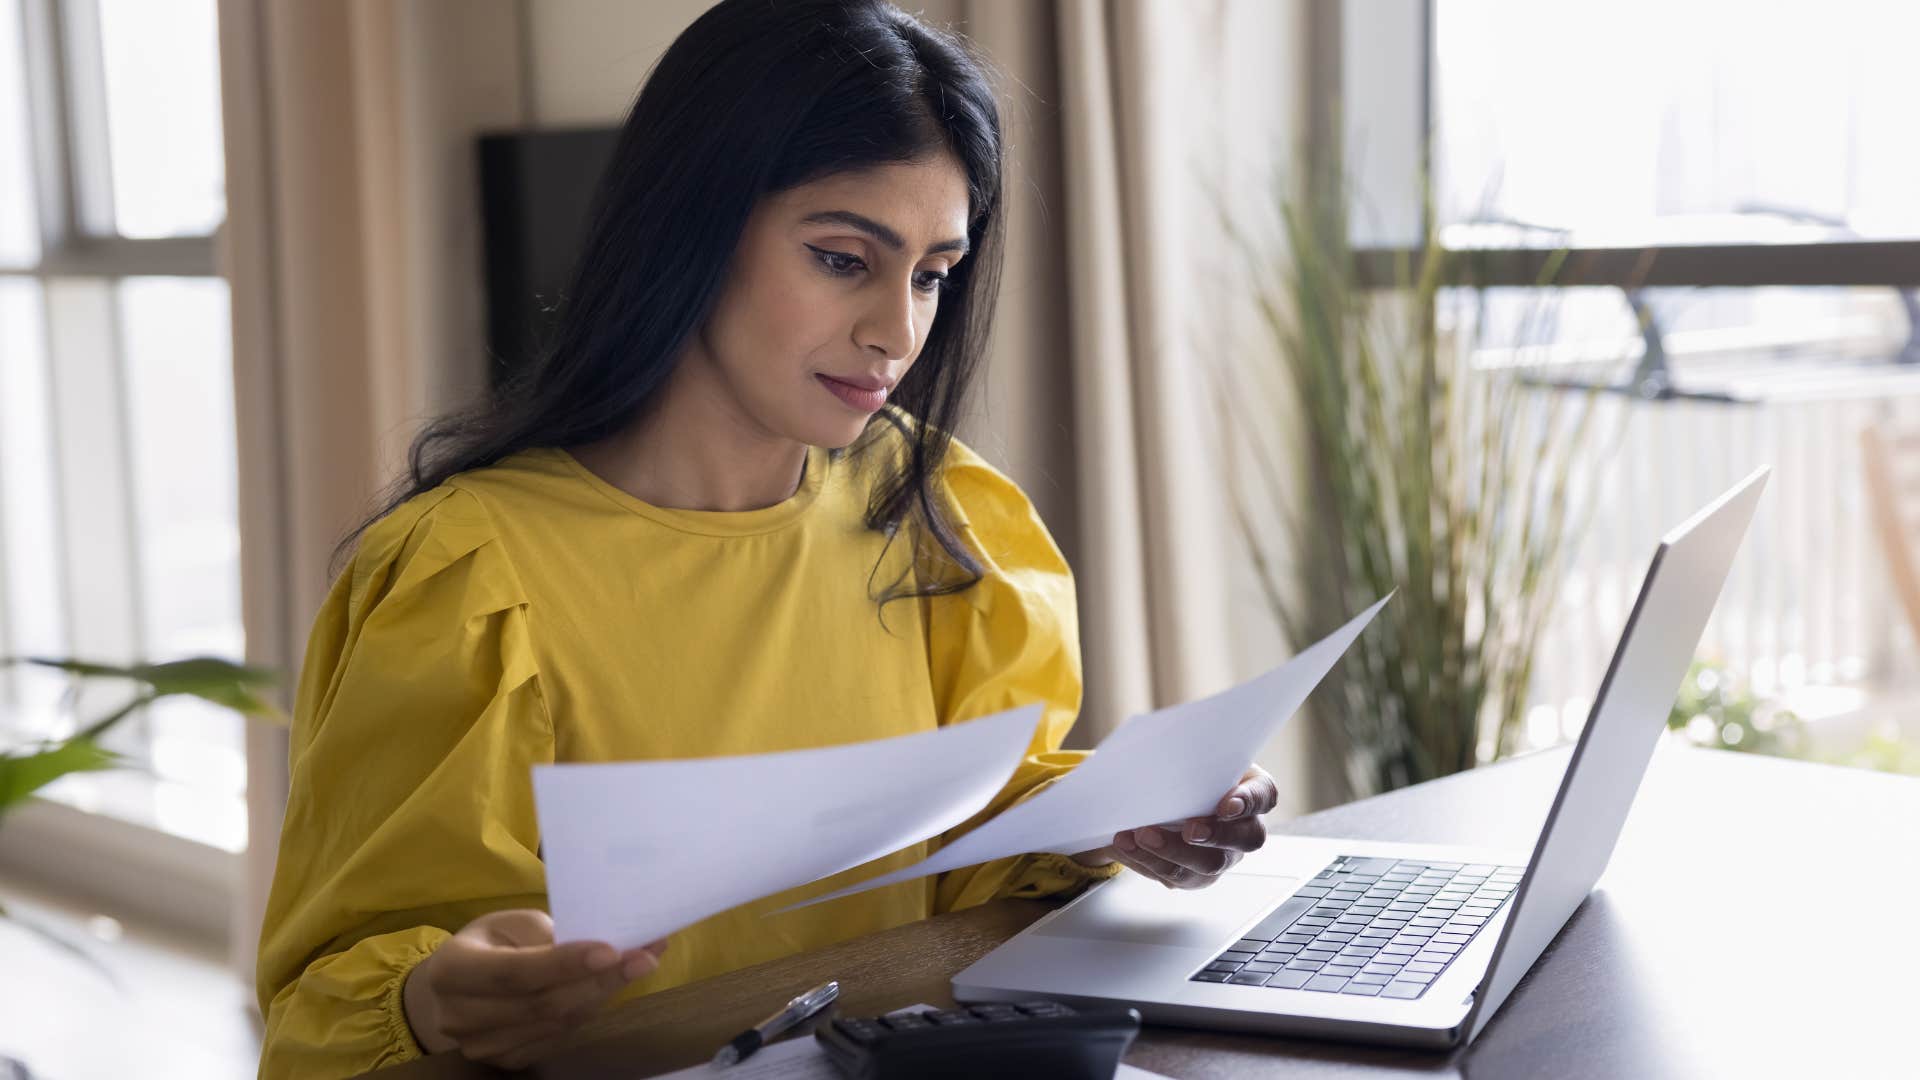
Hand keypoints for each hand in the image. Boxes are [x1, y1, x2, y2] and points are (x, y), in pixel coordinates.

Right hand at [401, 908, 667, 1068]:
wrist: (456, 990)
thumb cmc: (489, 944)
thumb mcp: (507, 923)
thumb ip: (543, 935)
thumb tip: (602, 942)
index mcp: (451, 970)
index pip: (513, 973)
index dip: (563, 964)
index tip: (611, 951)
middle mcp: (460, 1016)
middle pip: (541, 1005)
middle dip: (599, 980)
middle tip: (646, 956)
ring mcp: (482, 1046)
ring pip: (557, 1024)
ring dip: (603, 994)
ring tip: (640, 963)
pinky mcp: (505, 1061)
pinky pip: (558, 1037)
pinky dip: (590, 1009)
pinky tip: (611, 985)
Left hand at [1071, 765, 1278, 889]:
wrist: (1154, 795)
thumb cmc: (1182, 769)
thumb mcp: (1189, 754)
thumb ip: (1189, 751)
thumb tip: (1167, 742)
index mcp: (1251, 790)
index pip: (1265, 795)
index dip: (1250, 802)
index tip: (1227, 804)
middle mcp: (1244, 828)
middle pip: (1247, 839)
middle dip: (1217, 834)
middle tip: (1190, 830)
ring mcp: (1223, 855)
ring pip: (1209, 864)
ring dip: (1173, 850)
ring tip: (1142, 835)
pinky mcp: (1195, 875)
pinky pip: (1177, 876)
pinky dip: (1148, 860)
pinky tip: (1127, 844)